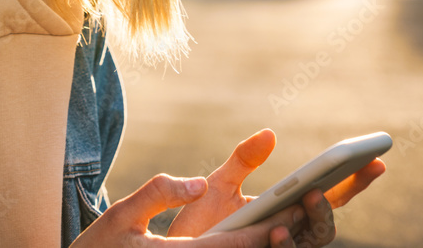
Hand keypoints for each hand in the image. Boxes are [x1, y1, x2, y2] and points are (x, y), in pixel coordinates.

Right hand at [69, 172, 306, 246]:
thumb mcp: (123, 214)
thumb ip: (160, 192)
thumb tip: (199, 182)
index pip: (231, 246)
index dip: (265, 234)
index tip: (292, 217)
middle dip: (272, 242)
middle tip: (299, 220)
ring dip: (252, 247)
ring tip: (282, 230)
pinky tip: (249, 240)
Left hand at [168, 129, 386, 246]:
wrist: (182, 247)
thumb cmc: (201, 222)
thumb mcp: (221, 185)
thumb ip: (245, 161)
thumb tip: (270, 133)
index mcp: (287, 208)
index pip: (329, 193)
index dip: (356, 179)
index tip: (377, 159)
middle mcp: (290, 231)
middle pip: (327, 219)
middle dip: (335, 200)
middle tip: (324, 181)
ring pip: (315, 240)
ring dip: (316, 219)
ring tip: (308, 196)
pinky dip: (286, 244)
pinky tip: (277, 230)